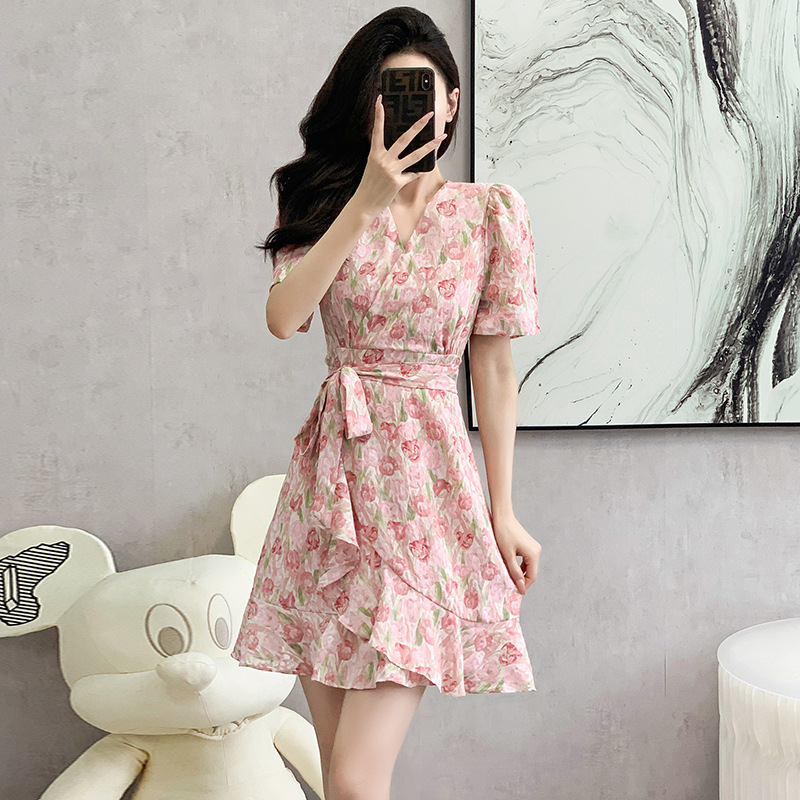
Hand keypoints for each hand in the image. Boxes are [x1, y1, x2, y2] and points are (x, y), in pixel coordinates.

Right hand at [351, 94, 446, 217]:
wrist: (364, 204)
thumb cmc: (369, 185)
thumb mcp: (372, 166)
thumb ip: (383, 156)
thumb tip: (398, 149)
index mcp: (374, 154)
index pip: (377, 131)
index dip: (378, 115)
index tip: (380, 100)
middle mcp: (383, 160)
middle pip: (404, 139)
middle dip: (418, 126)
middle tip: (429, 115)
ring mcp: (391, 171)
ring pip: (415, 155)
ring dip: (430, 146)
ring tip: (440, 138)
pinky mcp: (398, 182)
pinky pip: (413, 174)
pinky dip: (418, 173)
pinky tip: (422, 170)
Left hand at [490, 512, 540, 594]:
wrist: (502, 517)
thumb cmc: (503, 534)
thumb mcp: (507, 556)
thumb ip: (515, 572)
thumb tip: (521, 587)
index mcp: (534, 554)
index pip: (532, 576)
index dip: (524, 585)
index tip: (514, 591)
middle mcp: (537, 551)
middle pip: (531, 572)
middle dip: (521, 579)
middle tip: (509, 584)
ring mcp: (533, 547)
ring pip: (528, 566)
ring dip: (519, 572)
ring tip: (507, 576)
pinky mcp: (528, 545)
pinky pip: (525, 560)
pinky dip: (519, 565)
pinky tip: (509, 566)